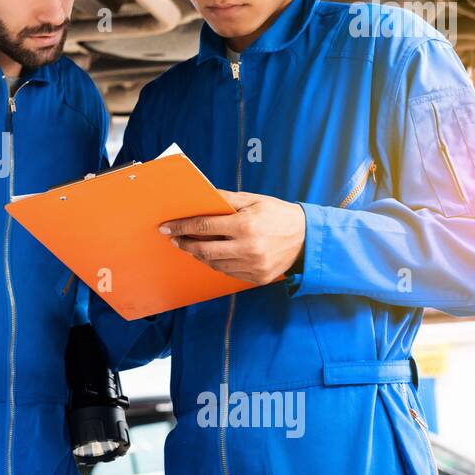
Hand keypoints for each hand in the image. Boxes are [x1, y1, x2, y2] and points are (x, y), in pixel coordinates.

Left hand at [159, 190, 305, 284]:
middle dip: (185, 243)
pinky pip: (228, 272)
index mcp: (246, 225)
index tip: (166, 227)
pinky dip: (216, 263)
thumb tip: (201, 197)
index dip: (182, 227)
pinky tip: (211, 255)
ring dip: (198, 255)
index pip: (204, 227)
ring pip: (214, 264)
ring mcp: (253, 266)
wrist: (308, 238)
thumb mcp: (253, 200)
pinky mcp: (257, 278)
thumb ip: (226, 199)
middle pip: (204, 249)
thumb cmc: (278, 214)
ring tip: (190, 246)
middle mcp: (248, 248)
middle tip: (174, 239)